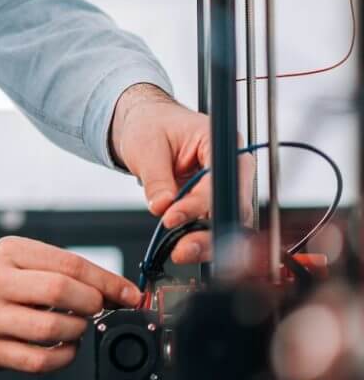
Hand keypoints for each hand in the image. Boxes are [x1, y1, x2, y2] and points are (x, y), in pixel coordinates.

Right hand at [0, 237, 140, 371]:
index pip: (69, 264)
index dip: (107, 281)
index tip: (128, 294)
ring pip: (50, 329)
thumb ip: (66, 271)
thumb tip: (118, 291)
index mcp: (10, 252)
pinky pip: (37, 361)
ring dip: (76, 331)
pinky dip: (62, 357)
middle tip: (95, 308)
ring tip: (76, 326)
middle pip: (59, 291)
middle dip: (91, 303)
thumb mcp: (24, 259)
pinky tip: (65, 348)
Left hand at [109, 84, 254, 263]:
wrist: (146, 125)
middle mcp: (231, 165)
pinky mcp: (214, 202)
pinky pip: (215, 226)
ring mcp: (225, 186)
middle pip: (233, 205)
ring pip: (228, 222)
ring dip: (207, 242)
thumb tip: (162, 206)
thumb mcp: (146, 147)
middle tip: (182, 248)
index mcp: (220, 141)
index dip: (200, 202)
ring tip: (181, 253)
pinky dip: (201, 240)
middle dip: (210, 231)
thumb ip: (156, 179)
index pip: (220, 177)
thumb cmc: (151, 126)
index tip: (173, 217)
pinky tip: (184, 249)